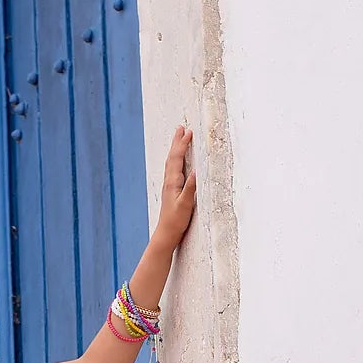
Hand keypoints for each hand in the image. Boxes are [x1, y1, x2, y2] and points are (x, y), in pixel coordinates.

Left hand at [155, 126, 196, 252]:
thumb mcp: (185, 204)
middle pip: (172, 157)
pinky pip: (173, 170)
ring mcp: (169, 186)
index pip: (177, 158)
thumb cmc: (176, 221)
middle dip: (177, 142)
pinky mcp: (171, 191)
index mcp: (172, 182)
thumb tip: (197, 171)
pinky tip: (178, 161)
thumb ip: (191, 188)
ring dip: (175, 149)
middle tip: (180, 128)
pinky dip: (176, 160)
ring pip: (171, 162)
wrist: (166, 234)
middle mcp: (169, 182)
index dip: (182, 144)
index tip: (188, 132)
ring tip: (179, 139)